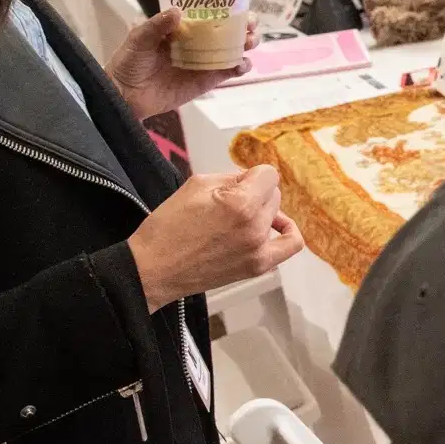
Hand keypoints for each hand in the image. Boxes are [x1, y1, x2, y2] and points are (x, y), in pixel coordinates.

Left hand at [106, 6, 251, 120]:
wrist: (125, 95)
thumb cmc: (128, 62)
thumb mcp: (138, 38)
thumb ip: (157, 25)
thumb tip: (178, 12)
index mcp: (182, 27)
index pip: (208, 12)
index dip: (226, 6)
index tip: (239, 0)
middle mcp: (197, 42)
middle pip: (227, 30)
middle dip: (244, 25)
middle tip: (250, 24)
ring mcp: (204, 61)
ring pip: (233, 49)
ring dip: (246, 43)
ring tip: (250, 41)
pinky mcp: (207, 80)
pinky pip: (228, 72)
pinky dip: (240, 67)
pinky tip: (242, 64)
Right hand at [127, 166, 301, 310]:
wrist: (153, 269)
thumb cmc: (167, 228)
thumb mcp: (195, 185)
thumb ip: (230, 178)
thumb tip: (250, 178)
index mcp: (240, 203)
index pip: (268, 174)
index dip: (251, 175)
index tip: (238, 182)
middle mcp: (255, 226)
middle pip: (273, 194)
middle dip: (254, 192)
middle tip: (228, 201)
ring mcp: (259, 249)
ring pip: (278, 215)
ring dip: (263, 210)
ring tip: (242, 215)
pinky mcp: (258, 266)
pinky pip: (291, 244)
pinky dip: (287, 231)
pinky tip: (274, 227)